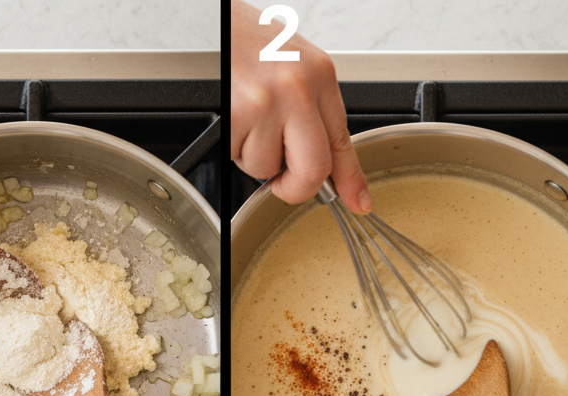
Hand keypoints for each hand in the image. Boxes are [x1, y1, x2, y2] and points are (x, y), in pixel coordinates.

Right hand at [231, 0, 370, 213]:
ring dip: (253, 156)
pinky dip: (232, 149)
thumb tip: (330, 169)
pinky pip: (237, 160)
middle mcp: (296, 88)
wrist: (209, 21)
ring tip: (247, 120)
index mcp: (319, 75)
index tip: (358, 202)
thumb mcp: (296, 69)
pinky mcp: (233, 117)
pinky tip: (233, 118)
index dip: (350, 181)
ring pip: (266, 169)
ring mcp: (264, 104)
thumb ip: (315, 117)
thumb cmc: (248, 42)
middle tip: (282, 181)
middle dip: (295, 188)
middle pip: (313, 170)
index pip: (342, 142)